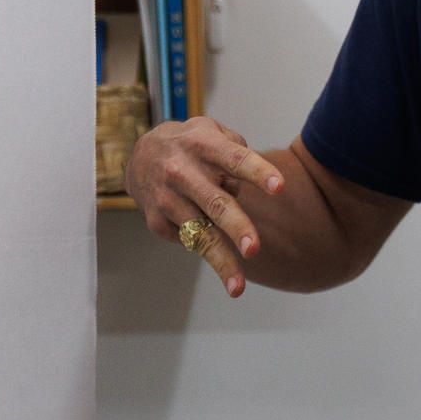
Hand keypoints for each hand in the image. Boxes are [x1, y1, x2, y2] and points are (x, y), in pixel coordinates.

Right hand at [124, 116, 284, 295]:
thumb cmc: (190, 145)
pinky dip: (205, 241)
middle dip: (236, 227)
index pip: (236, 159)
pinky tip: (204, 230)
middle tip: (253, 249)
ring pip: (200, 235)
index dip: (259, 172)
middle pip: (215, 204)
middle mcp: (182, 172)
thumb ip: (238, 151)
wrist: (139, 154)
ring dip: (221, 262)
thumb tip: (249, 184)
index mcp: (203, 145)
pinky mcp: (156, 222)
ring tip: (238, 287)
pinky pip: (190, 240)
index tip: (280, 187)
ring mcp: (167, 199)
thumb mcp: (212, 132)